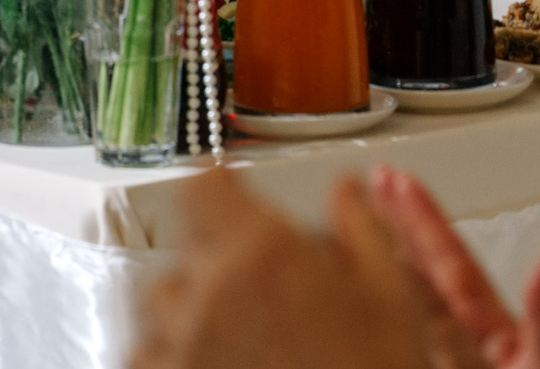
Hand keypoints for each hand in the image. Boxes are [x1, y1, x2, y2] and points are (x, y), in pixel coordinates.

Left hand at [133, 167, 441, 368]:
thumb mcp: (391, 301)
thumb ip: (363, 231)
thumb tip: (349, 191)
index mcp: (260, 254)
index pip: (202, 188)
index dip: (219, 191)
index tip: (231, 199)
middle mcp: (206, 295)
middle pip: (185, 250)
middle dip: (218, 262)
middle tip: (262, 293)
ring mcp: (178, 347)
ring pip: (161, 305)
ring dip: (191, 311)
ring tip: (244, 340)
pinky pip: (148, 353)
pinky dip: (173, 353)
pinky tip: (222, 363)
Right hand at [367, 167, 539, 368]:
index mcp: (494, 326)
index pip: (451, 260)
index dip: (424, 219)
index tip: (399, 182)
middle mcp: (465, 337)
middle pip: (425, 269)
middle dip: (401, 222)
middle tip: (375, 180)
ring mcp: (444, 358)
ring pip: (408, 300)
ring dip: (386, 258)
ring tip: (355, 219)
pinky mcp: (422, 364)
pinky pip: (402, 332)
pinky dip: (385, 304)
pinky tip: (357, 286)